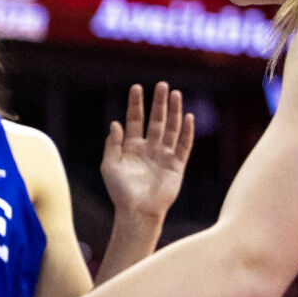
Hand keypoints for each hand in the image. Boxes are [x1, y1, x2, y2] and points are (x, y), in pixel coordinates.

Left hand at [100, 82, 193, 224]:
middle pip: (156, 120)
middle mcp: (149, 149)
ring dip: (174, 111)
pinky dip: (186, 131)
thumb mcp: (109, 166)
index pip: (134, 120)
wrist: (138, 211)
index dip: (135, 104)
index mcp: (131, 148)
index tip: (136, 87)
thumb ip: (112, 145)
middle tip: (162, 85)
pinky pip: (184, 145)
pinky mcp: (177, 165)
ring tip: (176, 94)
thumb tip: (114, 123)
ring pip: (171, 128)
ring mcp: (164, 155)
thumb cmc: (121, 192)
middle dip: (159, 103)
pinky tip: (188, 117)